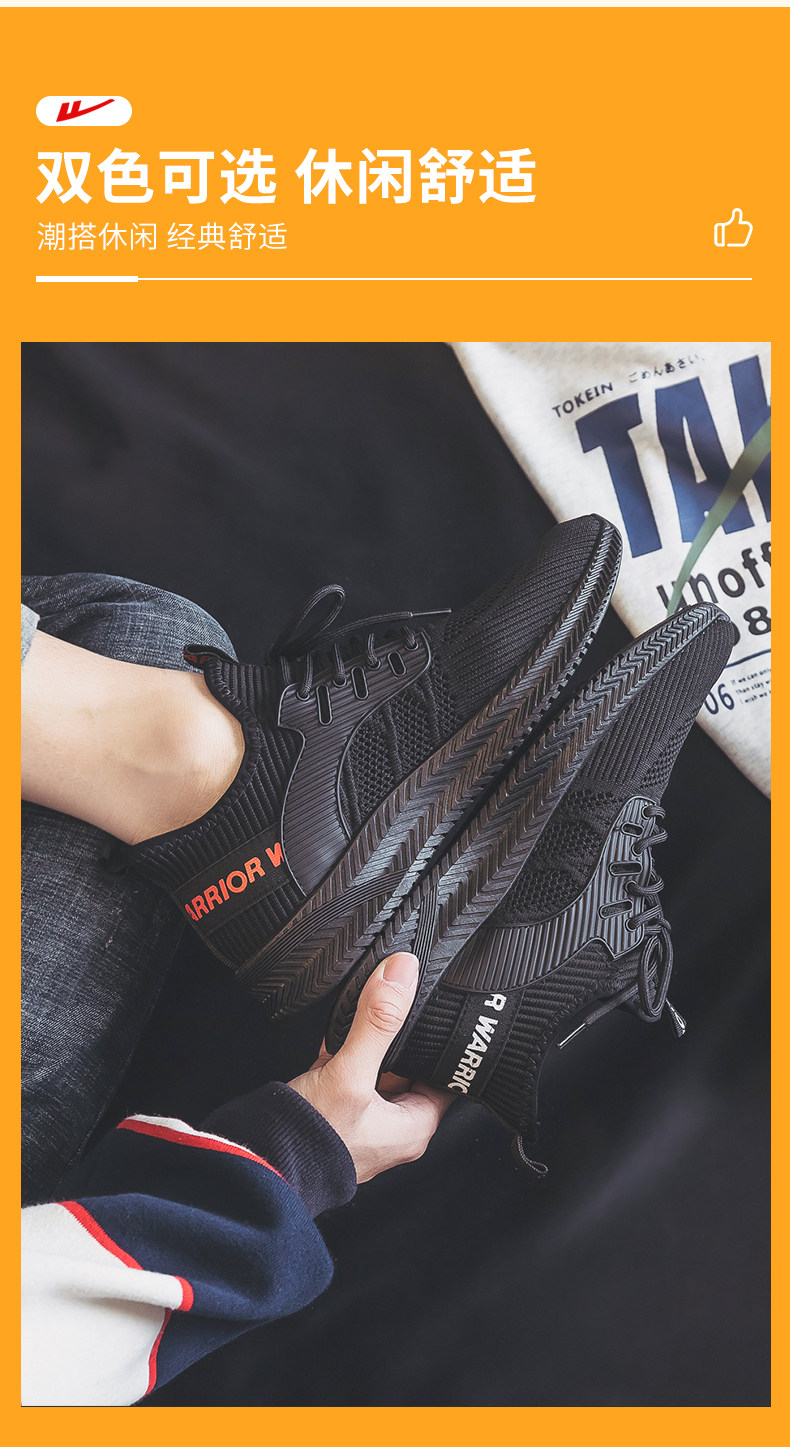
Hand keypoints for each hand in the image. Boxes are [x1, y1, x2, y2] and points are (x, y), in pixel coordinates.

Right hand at [288, 953, 452, 1182]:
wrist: (258, 1164)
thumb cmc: (308, 1142)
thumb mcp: (349, 1076)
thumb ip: (377, 1023)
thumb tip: (402, 973)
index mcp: (414, 1127)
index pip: (446, 1076)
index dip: (444, 1043)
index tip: (440, 1010)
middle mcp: (393, 1127)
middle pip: (412, 1066)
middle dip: (404, 1036)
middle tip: (400, 1001)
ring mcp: (363, 1118)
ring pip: (379, 1066)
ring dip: (373, 1040)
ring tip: (369, 1009)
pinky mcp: (336, 1110)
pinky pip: (349, 1070)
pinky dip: (344, 1049)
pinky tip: (336, 1029)